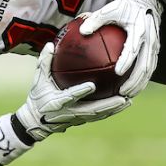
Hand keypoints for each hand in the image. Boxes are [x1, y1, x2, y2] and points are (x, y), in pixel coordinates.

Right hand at [13, 43, 130, 141]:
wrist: (37, 120)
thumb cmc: (38, 96)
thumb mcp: (38, 79)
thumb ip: (45, 62)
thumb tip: (51, 44)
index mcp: (57, 102)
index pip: (70, 96)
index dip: (80, 92)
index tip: (92, 85)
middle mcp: (69, 112)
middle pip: (92, 110)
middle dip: (107, 105)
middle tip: (122, 97)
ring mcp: (76, 118)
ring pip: (98, 115)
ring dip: (113, 109)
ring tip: (128, 101)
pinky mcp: (82, 121)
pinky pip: (99, 116)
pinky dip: (111, 111)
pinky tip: (123, 104)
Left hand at [80, 0, 162, 97]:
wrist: (147, 1)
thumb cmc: (126, 6)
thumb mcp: (110, 9)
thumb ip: (96, 19)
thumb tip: (82, 31)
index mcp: (139, 30)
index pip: (133, 48)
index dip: (127, 61)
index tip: (117, 72)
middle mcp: (150, 40)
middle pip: (145, 65)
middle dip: (135, 81)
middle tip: (122, 92)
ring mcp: (155, 46)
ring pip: (149, 70)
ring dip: (140, 84)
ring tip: (127, 95)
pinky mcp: (155, 50)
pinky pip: (150, 67)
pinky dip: (142, 79)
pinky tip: (131, 88)